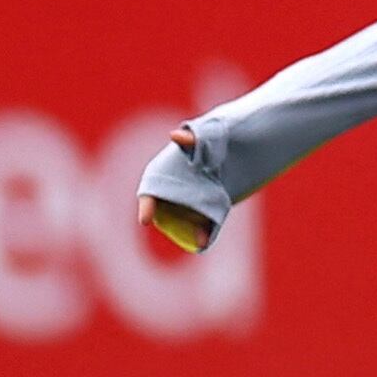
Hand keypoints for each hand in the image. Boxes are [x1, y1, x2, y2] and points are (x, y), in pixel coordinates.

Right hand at [139, 128, 214, 254]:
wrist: (232, 152)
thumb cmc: (209, 143)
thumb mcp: (204, 138)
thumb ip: (192, 138)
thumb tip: (175, 135)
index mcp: (162, 177)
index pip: (149, 194)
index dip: (146, 207)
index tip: (144, 220)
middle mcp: (171, 194)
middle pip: (166, 213)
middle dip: (171, 224)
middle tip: (178, 231)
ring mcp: (188, 204)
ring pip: (184, 222)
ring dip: (189, 232)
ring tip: (199, 239)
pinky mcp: (205, 211)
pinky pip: (202, 226)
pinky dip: (203, 234)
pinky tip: (205, 241)